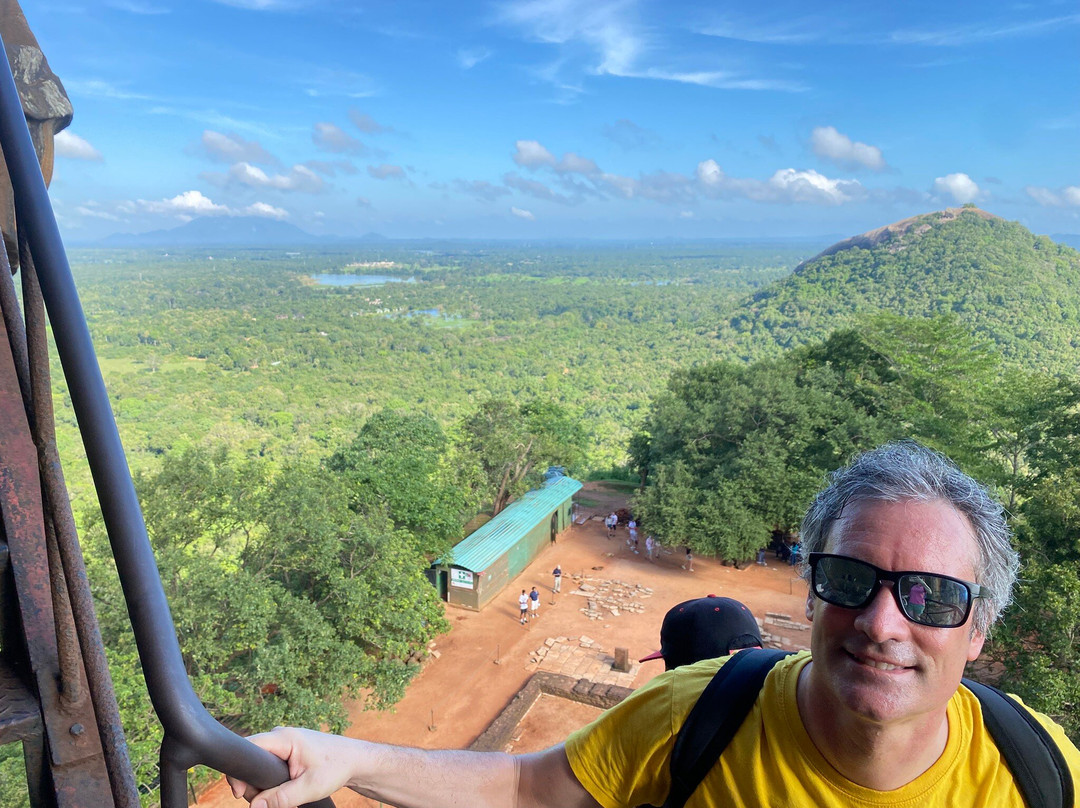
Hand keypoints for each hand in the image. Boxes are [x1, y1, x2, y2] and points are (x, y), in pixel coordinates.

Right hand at [228, 727, 357, 807]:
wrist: (355, 761)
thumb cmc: (336, 768)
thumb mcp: (310, 787)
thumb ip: (281, 798)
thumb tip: (255, 807)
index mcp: (284, 737)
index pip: (248, 747)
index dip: (239, 770)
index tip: (241, 793)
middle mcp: (280, 735)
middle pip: (251, 759)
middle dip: (253, 783)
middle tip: (265, 802)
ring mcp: (283, 742)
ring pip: (259, 764)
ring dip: (263, 784)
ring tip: (279, 798)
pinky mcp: (287, 750)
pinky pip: (268, 765)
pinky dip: (270, 780)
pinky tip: (280, 792)